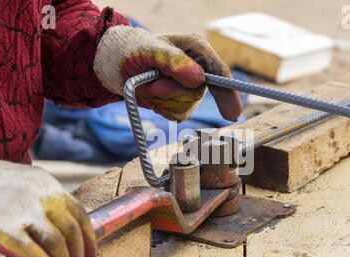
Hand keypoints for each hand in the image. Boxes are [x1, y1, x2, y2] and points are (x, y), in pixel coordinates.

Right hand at [0, 156, 96, 256]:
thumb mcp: (23, 192)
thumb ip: (44, 212)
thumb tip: (63, 247)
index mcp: (48, 185)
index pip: (80, 217)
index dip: (90, 244)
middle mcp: (41, 195)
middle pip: (72, 232)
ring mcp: (23, 211)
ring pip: (57, 243)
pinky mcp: (2, 229)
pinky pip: (33, 254)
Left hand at [94, 26, 242, 121]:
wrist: (117, 65)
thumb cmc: (132, 51)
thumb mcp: (150, 51)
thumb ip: (173, 62)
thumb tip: (198, 79)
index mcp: (196, 49)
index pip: (219, 72)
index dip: (229, 93)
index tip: (232, 114)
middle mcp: (197, 68)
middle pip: (197, 93)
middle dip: (171, 93)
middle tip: (151, 86)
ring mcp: (190, 86)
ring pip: (186, 106)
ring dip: (161, 100)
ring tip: (147, 85)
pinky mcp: (181, 101)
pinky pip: (176, 114)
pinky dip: (160, 107)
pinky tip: (151, 94)